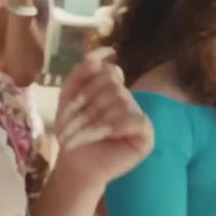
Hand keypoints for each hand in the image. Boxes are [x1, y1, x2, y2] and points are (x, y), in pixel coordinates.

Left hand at [53, 49, 153, 187]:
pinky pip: (133, 119)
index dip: (86, 87)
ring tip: (77, 137)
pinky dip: (110, 128)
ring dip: (93, 120)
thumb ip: (82, 72)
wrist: (74, 164)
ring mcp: (139, 115)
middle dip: (86, 107)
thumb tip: (105, 52)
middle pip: (113, 86)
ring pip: (121, 102)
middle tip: (68, 128)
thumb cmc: (72, 132)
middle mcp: (128, 99)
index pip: (107, 71)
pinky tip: (99, 138)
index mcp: (113, 88)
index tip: (70, 106)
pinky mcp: (146, 133)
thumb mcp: (69, 97)